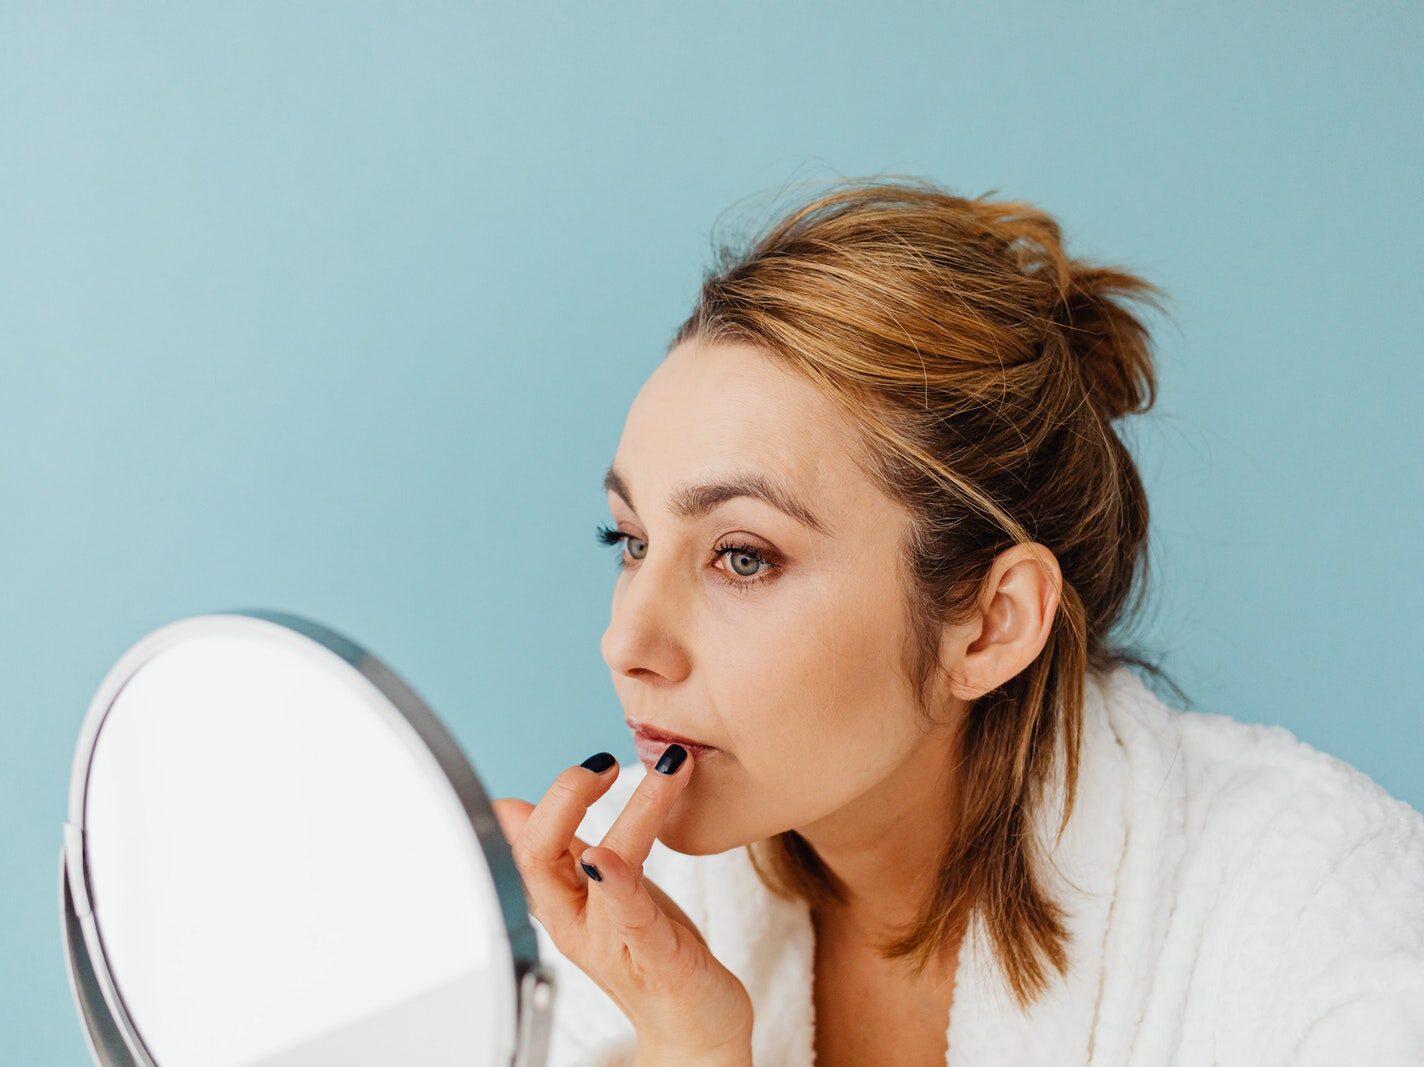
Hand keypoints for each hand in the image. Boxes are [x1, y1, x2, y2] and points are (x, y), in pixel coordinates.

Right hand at [492, 747, 753, 1062]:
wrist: (693, 1027)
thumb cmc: (649, 952)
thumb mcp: (600, 892)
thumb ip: (564, 849)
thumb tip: (509, 805)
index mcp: (562, 898)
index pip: (525, 839)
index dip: (552, 794)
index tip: (593, 762)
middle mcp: (574, 921)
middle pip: (534, 854)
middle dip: (564, 795)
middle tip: (604, 761)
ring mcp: (610, 941)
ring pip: (593, 871)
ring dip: (634, 813)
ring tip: (669, 770)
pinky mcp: (655, 958)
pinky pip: (629, 916)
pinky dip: (617, 882)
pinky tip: (607, 858)